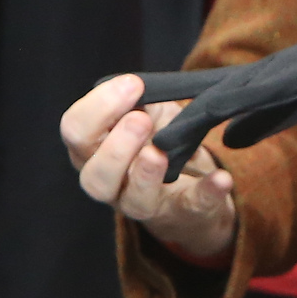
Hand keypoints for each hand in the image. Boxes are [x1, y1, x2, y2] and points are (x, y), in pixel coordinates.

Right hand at [62, 75, 238, 262]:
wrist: (190, 181)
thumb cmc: (156, 136)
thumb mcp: (143, 110)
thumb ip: (135, 99)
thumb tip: (134, 86)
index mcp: (93, 150)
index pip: (75, 131)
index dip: (98, 107)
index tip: (132, 84)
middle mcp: (110, 183)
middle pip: (95, 176)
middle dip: (117, 147)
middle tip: (140, 119)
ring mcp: (143, 203)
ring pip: (133, 202)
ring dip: (146, 175)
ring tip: (158, 152)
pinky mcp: (182, 213)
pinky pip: (192, 207)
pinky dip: (207, 192)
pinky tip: (221, 179)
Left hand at [147, 6, 296, 172]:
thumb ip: (274, 117)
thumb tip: (237, 140)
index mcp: (273, 81)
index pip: (214, 98)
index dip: (173, 108)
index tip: (139, 126)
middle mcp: (272, 72)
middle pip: (205, 95)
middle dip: (162, 113)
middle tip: (122, 126)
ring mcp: (286, 71)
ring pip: (223, 98)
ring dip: (186, 122)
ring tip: (151, 143)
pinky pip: (259, 96)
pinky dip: (226, 111)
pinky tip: (202, 122)